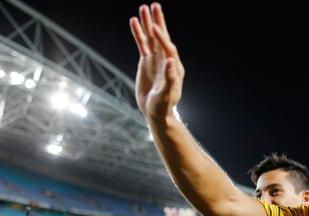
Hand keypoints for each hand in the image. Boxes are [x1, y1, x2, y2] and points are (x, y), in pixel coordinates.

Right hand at [129, 3, 184, 120]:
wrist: (156, 112)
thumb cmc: (164, 106)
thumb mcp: (167, 94)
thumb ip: (170, 78)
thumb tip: (170, 61)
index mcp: (174, 67)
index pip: (168, 48)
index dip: (162, 39)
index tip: (155, 28)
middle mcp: (166, 60)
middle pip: (162, 37)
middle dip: (158, 22)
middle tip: (154, 5)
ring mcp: (155, 59)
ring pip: (151, 38)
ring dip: (147, 23)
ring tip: (143, 8)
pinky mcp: (146, 61)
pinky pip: (142, 44)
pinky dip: (138, 33)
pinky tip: (133, 21)